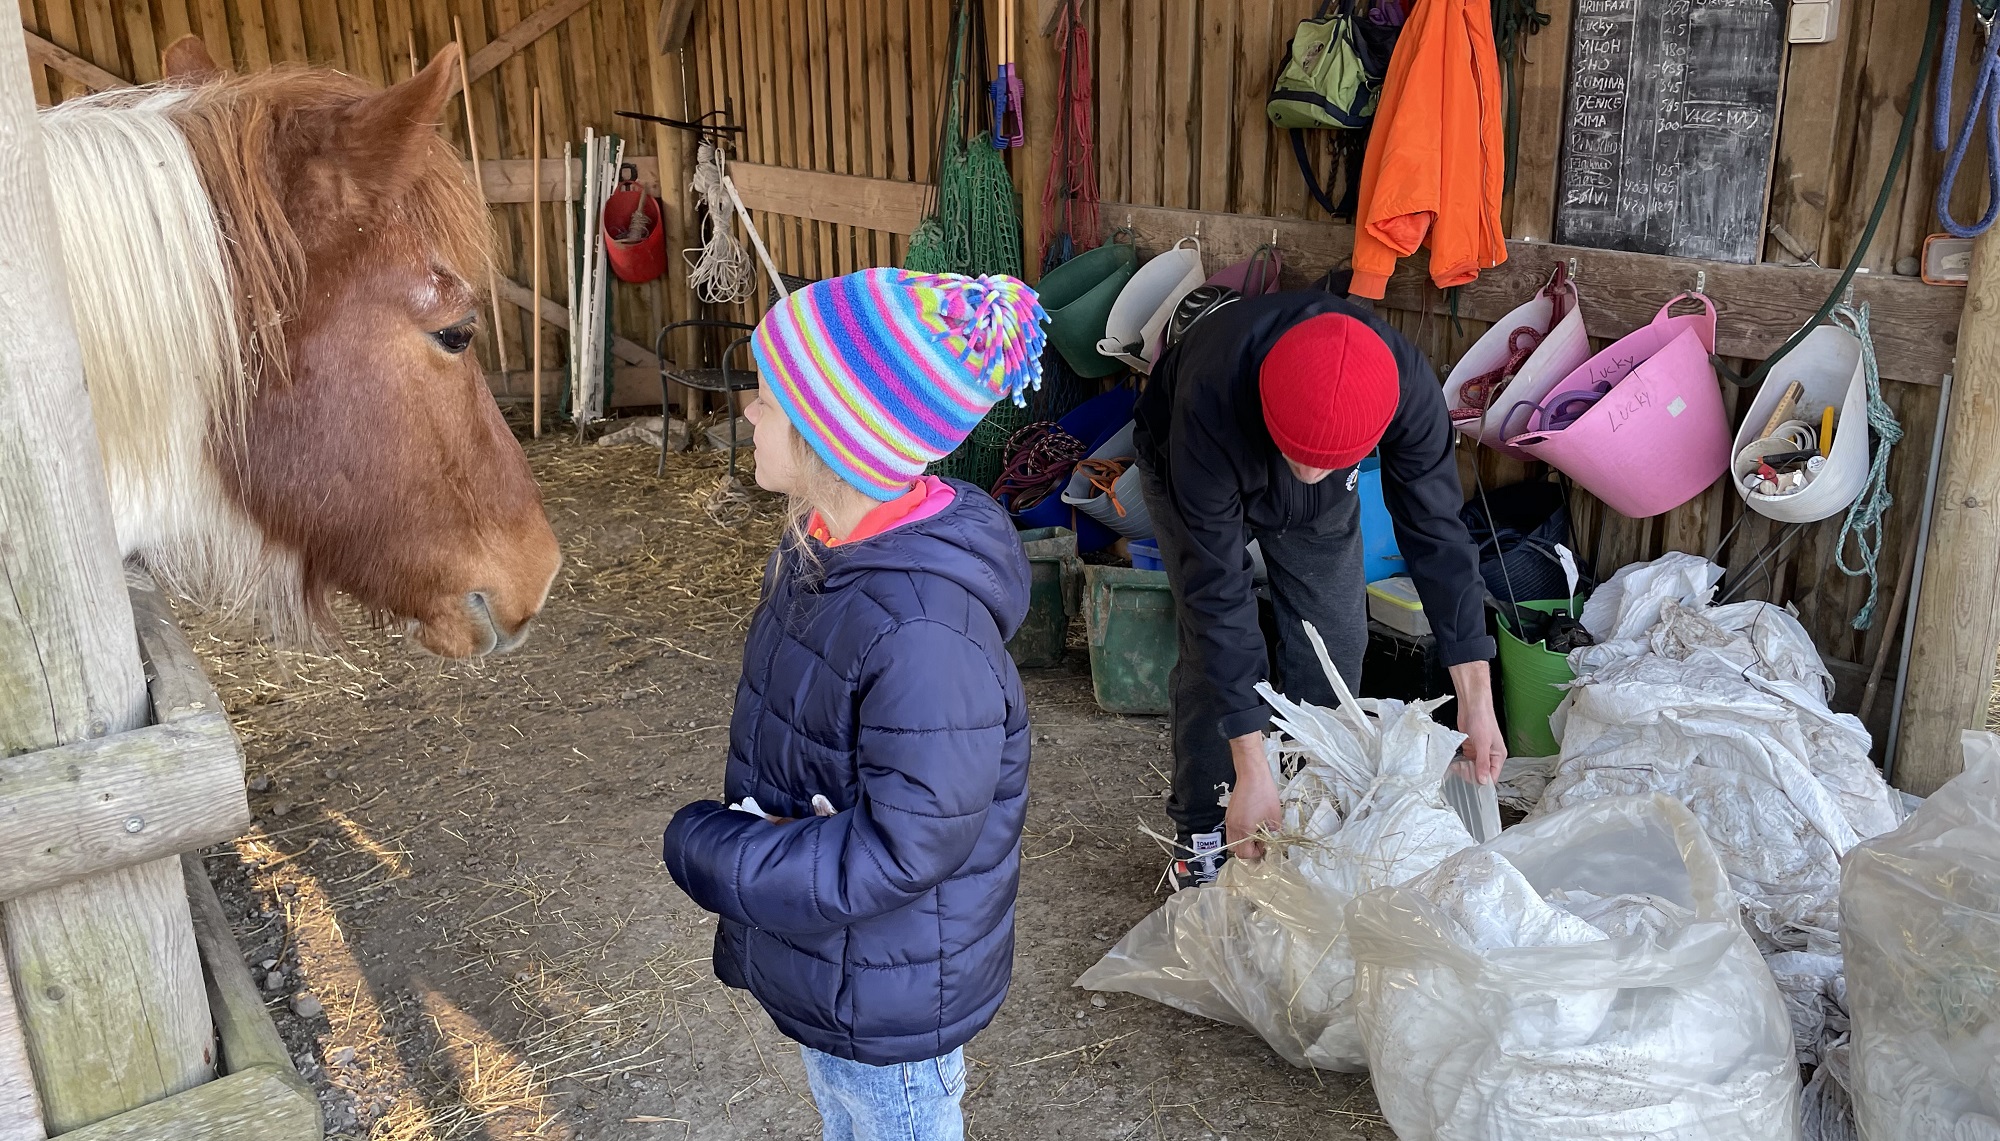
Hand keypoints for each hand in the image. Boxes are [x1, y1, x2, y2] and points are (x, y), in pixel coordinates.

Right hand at [1224, 733, 1282, 859]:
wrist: (1252, 775)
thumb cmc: (1264, 793)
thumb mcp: (1275, 816)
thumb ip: (1273, 833)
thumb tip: (1272, 841)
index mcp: (1244, 829)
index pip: (1245, 853)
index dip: (1257, 853)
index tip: (1265, 846)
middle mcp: (1233, 827)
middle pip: (1236, 850)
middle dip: (1248, 850)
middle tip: (1260, 842)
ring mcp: (1229, 820)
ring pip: (1232, 841)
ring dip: (1244, 842)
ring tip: (1256, 833)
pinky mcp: (1229, 814)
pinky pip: (1232, 831)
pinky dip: (1240, 833)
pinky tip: (1251, 824)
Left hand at [1447, 660, 1505, 784]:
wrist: (1472, 705)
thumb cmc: (1483, 720)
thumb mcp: (1483, 744)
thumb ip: (1482, 763)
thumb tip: (1482, 780)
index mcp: (1498, 756)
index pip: (1492, 777)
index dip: (1482, 782)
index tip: (1471, 784)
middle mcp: (1490, 756)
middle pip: (1481, 774)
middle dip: (1471, 775)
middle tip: (1461, 770)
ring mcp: (1479, 752)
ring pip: (1472, 768)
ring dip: (1464, 769)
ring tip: (1457, 767)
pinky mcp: (1470, 747)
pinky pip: (1466, 760)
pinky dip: (1460, 763)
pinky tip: (1455, 763)